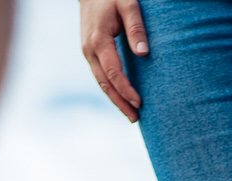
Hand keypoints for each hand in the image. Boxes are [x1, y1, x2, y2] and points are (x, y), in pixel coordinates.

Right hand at [79, 0, 148, 121]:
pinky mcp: (89, 52)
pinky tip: (121, 97)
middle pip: (104, 83)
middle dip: (120, 103)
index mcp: (98, 40)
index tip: (140, 102)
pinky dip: (110, 89)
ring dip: (115, 99)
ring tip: (130, 114)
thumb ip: (136, 27)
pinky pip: (100, 75)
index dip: (126, 89)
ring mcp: (87, 52)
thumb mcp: (128, 4)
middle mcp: (89, 50)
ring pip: (100, 82)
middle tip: (135, 119)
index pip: (113, 72)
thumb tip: (144, 53)